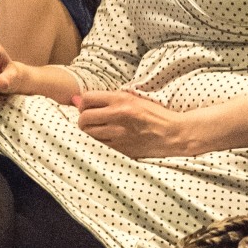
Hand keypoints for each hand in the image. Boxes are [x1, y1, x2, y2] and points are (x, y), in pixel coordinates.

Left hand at [74, 89, 197, 158]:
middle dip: (83, 119)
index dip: (84, 103)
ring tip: (99, 130)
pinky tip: (106, 139)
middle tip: (91, 121)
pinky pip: (98, 145)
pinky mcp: (121, 148)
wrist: (172, 134)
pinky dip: (97, 143)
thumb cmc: (154, 114)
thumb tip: (75, 100)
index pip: (87, 99)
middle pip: (83, 118)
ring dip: (89, 132)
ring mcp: (119, 134)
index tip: (89, 107)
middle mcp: (118, 115)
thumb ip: (107, 98)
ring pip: (88, 134)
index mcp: (122, 99)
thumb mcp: (133, 99)